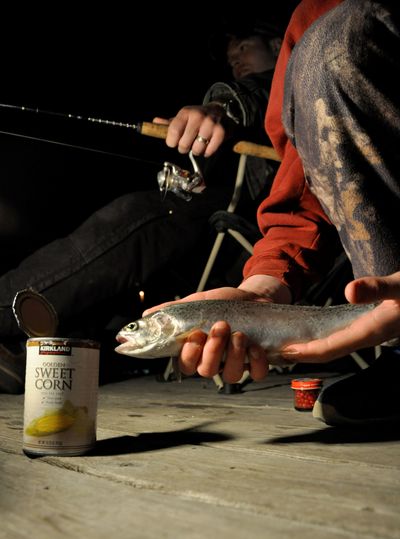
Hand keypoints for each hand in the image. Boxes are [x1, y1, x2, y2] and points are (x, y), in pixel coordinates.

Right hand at [144, 276, 291, 382]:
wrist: (252, 296)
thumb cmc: (222, 303)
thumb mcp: (196, 303)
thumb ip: (172, 312)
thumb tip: (145, 316)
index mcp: (197, 350)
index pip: (185, 365)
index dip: (189, 356)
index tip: (195, 336)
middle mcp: (214, 361)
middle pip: (206, 371)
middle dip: (213, 350)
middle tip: (220, 326)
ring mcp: (236, 363)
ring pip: (230, 375)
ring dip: (234, 353)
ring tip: (238, 332)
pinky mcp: (257, 363)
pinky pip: (256, 374)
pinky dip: (256, 361)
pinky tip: (254, 345)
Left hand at [154, 104, 228, 156]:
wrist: (219, 111)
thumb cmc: (197, 118)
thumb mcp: (183, 117)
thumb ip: (169, 123)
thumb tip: (155, 121)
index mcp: (186, 112)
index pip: (173, 131)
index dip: (171, 142)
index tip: (173, 143)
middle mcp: (198, 116)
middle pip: (184, 143)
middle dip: (184, 148)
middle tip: (187, 144)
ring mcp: (210, 124)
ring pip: (197, 149)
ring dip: (196, 151)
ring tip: (198, 145)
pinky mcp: (221, 132)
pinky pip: (210, 150)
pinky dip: (207, 152)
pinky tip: (207, 146)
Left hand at [281, 272, 399, 362]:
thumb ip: (377, 288)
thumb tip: (349, 291)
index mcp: (371, 330)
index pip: (332, 347)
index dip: (306, 352)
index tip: (284, 352)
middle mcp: (368, 336)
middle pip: (329, 351)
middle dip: (303, 354)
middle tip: (275, 353)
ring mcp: (369, 334)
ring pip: (335, 346)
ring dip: (311, 349)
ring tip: (288, 346)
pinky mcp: (370, 328)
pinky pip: (341, 338)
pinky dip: (323, 339)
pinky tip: (313, 335)